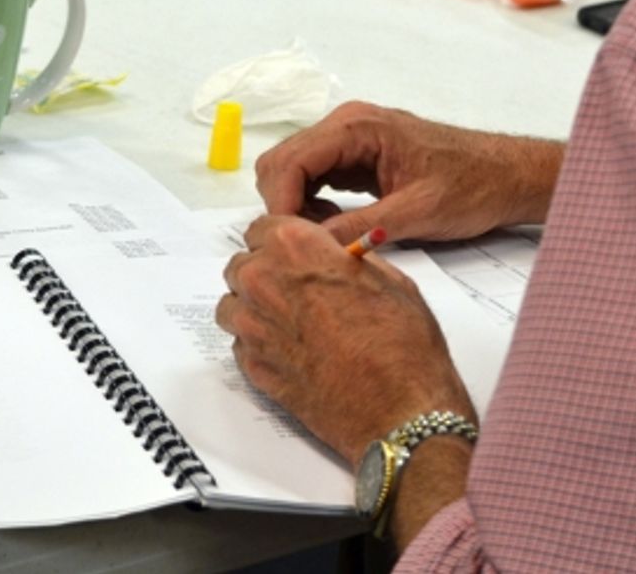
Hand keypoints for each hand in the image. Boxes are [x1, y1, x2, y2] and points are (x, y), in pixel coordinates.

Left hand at [215, 215, 474, 462]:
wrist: (398, 408)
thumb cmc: (402, 343)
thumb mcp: (389, 279)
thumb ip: (348, 259)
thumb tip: (336, 257)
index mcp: (295, 247)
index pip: (262, 227)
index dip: (282, 241)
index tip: (296, 253)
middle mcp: (263, 281)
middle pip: (242, 266)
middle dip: (266, 274)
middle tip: (299, 291)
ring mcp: (252, 328)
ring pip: (233, 306)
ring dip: (256, 309)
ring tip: (295, 324)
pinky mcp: (252, 368)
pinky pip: (241, 344)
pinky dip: (261, 344)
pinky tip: (295, 352)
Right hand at [254, 101, 563, 242]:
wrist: (506, 175)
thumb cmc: (474, 185)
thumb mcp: (417, 213)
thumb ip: (362, 228)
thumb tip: (314, 249)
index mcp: (358, 127)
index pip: (289, 161)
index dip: (280, 205)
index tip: (287, 244)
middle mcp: (347, 125)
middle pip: (282, 164)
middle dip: (283, 206)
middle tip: (304, 247)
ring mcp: (350, 140)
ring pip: (294, 172)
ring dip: (297, 208)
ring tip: (324, 241)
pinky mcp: (356, 157)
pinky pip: (315, 179)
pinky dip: (312, 206)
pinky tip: (335, 228)